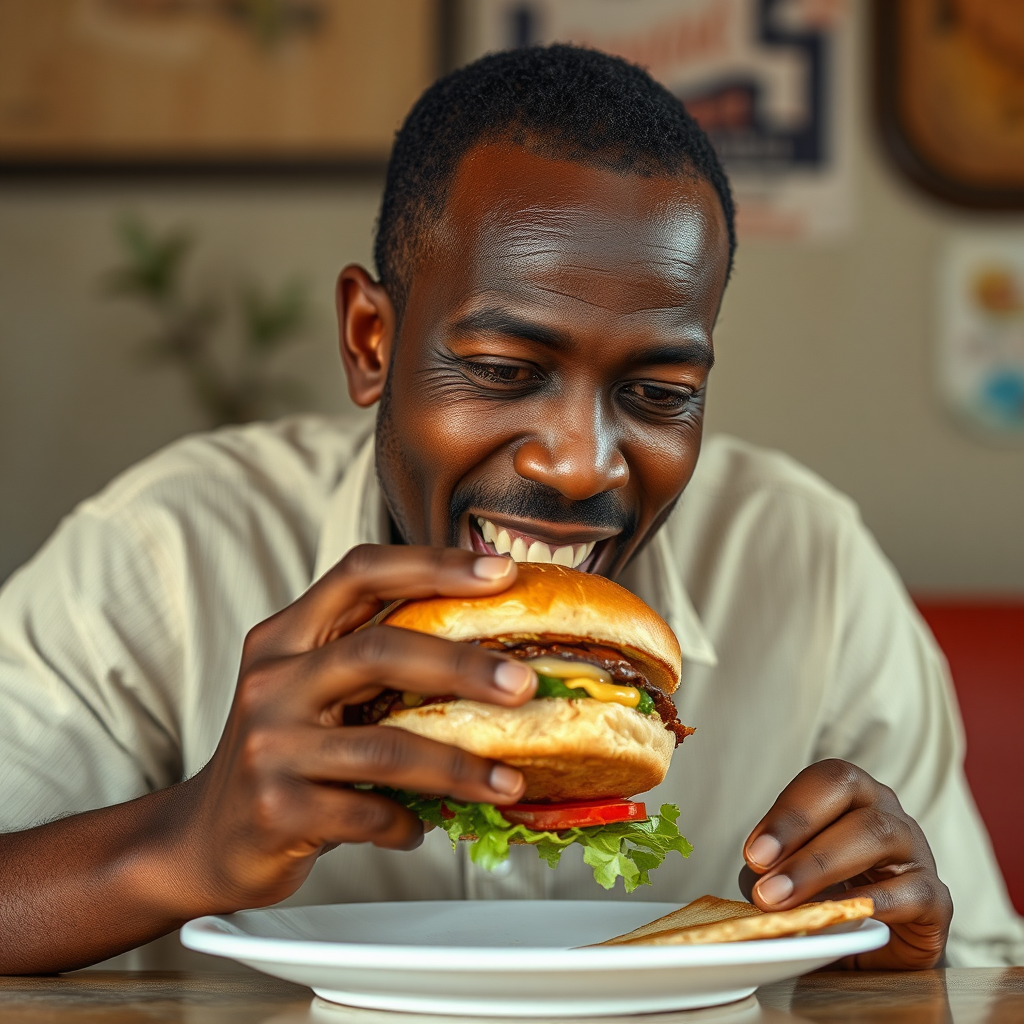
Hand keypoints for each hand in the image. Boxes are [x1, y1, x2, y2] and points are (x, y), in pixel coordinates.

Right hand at [176, 544, 534, 914]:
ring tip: (509, 783)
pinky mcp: (277, 809)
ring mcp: (271, 745)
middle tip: (524, 685)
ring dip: (458, 767)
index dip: (434, 564)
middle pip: (378, 651)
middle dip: (461, 666)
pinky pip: (368, 814)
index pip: (361, 573)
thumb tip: (490, 648)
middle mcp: (273, 680)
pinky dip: (408, 822)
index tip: (501, 572)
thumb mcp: (310, 689)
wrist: (208, 838)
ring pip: (385, 747)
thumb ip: (372, 659)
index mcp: (286, 636)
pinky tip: (424, 825)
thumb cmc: (283, 752)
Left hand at [738, 759, 951, 968]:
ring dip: (821, 864)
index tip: (753, 852)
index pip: (824, 779)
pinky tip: (840, 913)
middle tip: (759, 867)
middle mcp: (885, 812)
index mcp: (851, 796)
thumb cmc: (832, 898)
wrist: (882, 951)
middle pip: (848, 793)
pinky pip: (912, 891)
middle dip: (798, 827)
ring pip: (876, 834)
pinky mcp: (936, 899)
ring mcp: (916, 852)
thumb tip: (753, 878)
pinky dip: (873, 901)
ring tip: (781, 897)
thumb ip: (775, 870)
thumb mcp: (795, 876)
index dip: (788, 810)